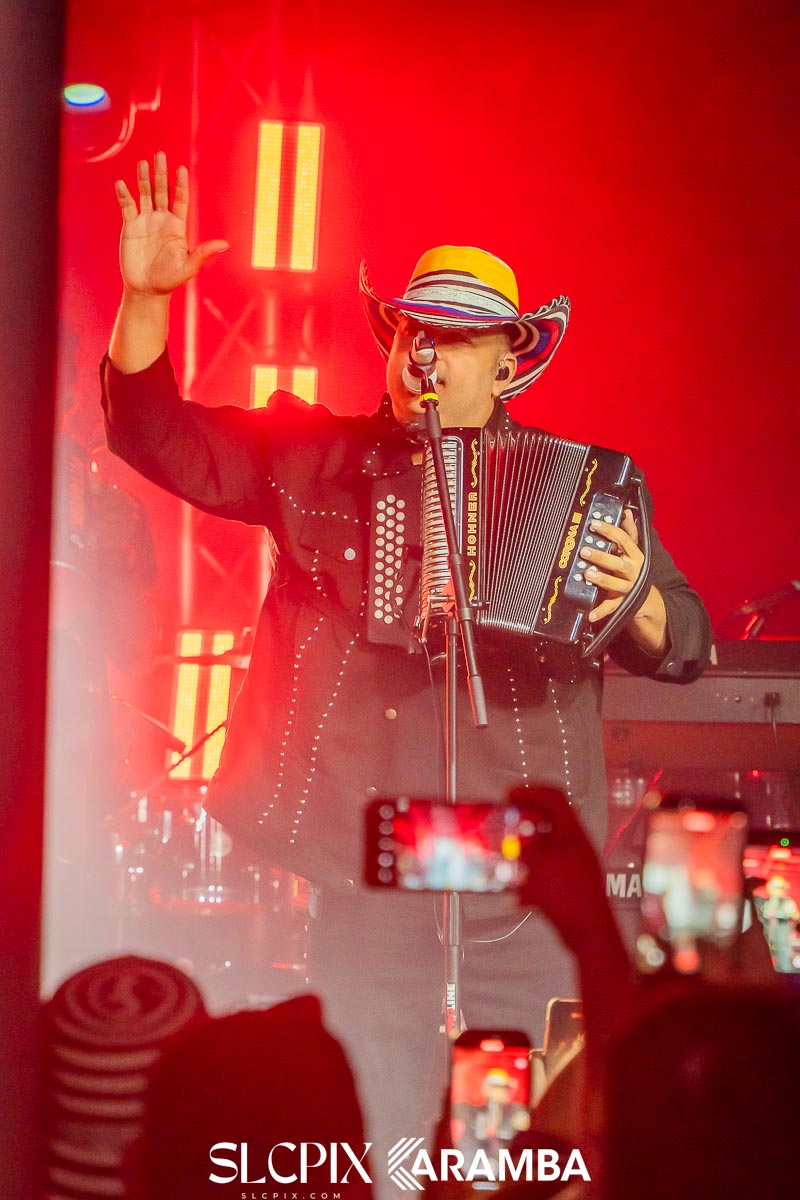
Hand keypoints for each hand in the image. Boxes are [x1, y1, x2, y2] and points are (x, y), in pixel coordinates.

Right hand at [115, 151, 228, 296]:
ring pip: (145, 194)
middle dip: (161, 173)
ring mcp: (145, 221)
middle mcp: (162, 220)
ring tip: (143, 163)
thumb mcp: (188, 267)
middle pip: (161, 190)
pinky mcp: (130, 226)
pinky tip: (122, 183)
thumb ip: (203, 253)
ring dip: (143, 178)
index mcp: (177, 226)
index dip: (180, 184)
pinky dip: (124, 195)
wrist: (147, 289)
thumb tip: (225, 244)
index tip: (181, 168)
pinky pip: (127, 206)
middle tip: (160, 154)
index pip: (180, 199)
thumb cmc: (169, 280)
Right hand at [514, 785, 607, 952]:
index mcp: (573, 833)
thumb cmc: (570, 897)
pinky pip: (548, 870)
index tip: (510, 795)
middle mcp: (576, 845)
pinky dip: (532, 874)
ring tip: (510, 856)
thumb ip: (525, 846)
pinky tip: (521, 890)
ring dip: (527, 849)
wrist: (589, 932)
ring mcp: (576, 864)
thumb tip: (515, 836)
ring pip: (547, 847)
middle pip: (550, 822)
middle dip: (526, 821)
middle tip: (507, 822)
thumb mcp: (539, 864)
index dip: (531, 792)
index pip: (554, 798)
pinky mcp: (572, 884)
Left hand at [585, 509, 666, 654]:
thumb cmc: (633, 568)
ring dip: (601, 579)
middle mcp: (632, 572)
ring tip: (587, 574)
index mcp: (635, 556)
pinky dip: (600, 612)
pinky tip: (590, 615)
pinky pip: (610, 608)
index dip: (609, 531)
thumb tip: (627, 512)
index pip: (623, 540)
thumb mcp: (632, 550)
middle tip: (584, 550)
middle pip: (618, 564)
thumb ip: (629, 532)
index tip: (593, 524)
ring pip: (615, 584)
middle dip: (601, 557)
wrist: (644, 598)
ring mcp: (627, 588)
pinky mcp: (620, 603)